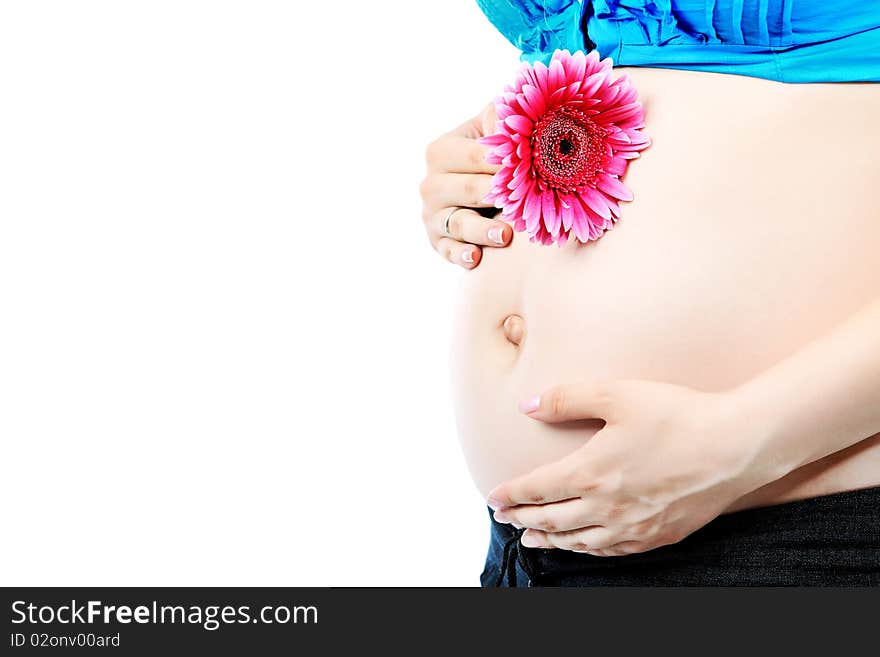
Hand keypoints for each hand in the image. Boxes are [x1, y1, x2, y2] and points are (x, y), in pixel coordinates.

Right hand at [419, 103, 512, 268]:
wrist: (477, 184)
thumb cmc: (489, 152)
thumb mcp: (490, 128)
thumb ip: (502, 115)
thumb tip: (520, 104)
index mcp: (441, 150)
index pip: (476, 157)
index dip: (505, 162)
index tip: (533, 167)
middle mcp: (431, 183)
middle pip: (468, 190)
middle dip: (496, 195)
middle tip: (522, 201)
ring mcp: (432, 215)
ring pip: (458, 223)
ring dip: (482, 230)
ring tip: (506, 234)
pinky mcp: (437, 241)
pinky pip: (448, 251)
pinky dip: (461, 255)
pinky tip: (476, 258)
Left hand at [487, 380, 767, 555]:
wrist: (735, 446)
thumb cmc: (676, 415)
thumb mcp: (616, 394)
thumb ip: (566, 398)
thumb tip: (526, 405)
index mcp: (591, 472)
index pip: (537, 489)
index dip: (511, 494)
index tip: (492, 497)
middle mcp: (607, 506)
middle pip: (552, 519)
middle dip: (522, 518)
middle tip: (503, 517)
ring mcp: (633, 526)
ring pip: (579, 541)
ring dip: (550, 540)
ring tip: (532, 538)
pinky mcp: (658, 535)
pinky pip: (612, 550)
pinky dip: (587, 550)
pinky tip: (582, 545)